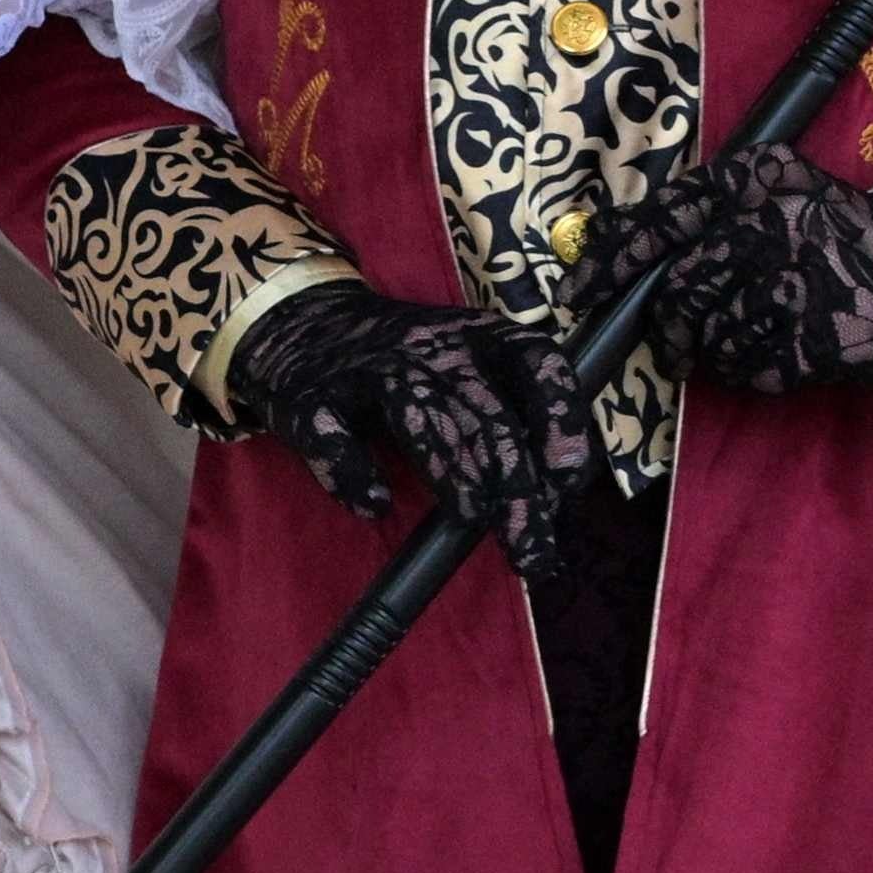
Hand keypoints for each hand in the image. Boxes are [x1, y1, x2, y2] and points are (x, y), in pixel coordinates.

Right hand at [221, 286, 596, 582]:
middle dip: (514, 485)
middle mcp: (429, 346)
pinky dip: (353, 471)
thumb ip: (512, 419)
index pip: (538, 361)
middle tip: (530, 547)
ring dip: (448, 469)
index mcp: (479, 336)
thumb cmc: (407, 364)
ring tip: (471, 518)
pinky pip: (333, 435)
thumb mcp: (468, 367)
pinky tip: (375, 504)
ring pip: (418, 415)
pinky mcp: (312, 398)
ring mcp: (368, 370)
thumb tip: (552, 500)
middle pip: (485, 413)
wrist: (303, 325)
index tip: (568, 479)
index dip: (561, 418)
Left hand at [603, 140, 872, 400]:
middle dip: (666, 326)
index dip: (611, 261)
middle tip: (678, 342)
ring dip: (713, 352)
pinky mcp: (816, 333)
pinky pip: (747, 368)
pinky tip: (785, 354)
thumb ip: (712, 213)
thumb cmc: (847, 243)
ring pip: (705, 334)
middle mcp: (775, 217)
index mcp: (762, 177)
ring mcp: (797, 276)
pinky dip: (753, 372)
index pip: (663, 218)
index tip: (575, 294)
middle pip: (676, 288)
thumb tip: (615, 249)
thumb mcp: (788, 197)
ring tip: (753, 338)